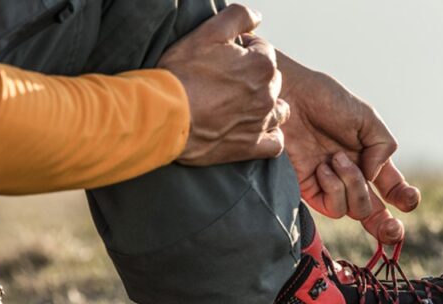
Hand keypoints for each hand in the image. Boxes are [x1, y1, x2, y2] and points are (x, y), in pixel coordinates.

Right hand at [157, 5, 288, 165]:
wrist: (164, 116)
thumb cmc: (181, 74)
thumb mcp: (207, 33)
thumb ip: (238, 18)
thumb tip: (257, 17)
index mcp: (261, 65)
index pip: (263, 52)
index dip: (244, 51)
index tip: (224, 59)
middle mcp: (266, 94)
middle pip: (272, 81)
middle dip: (255, 78)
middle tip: (227, 82)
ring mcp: (260, 122)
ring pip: (278, 111)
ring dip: (265, 106)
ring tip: (240, 105)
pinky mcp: (250, 146)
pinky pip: (275, 144)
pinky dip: (269, 137)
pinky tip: (255, 130)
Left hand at [278, 53, 419, 243]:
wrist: (291, 97)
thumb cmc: (326, 101)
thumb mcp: (367, 118)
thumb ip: (383, 147)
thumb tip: (374, 177)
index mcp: (369, 157)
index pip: (392, 187)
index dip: (404, 198)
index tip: (409, 199)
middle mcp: (352, 176)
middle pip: (374, 213)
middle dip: (388, 227)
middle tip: (393, 229)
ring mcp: (331, 185)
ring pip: (357, 211)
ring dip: (354, 185)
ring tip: (337, 158)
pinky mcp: (310, 190)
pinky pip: (333, 207)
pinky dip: (334, 188)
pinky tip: (324, 167)